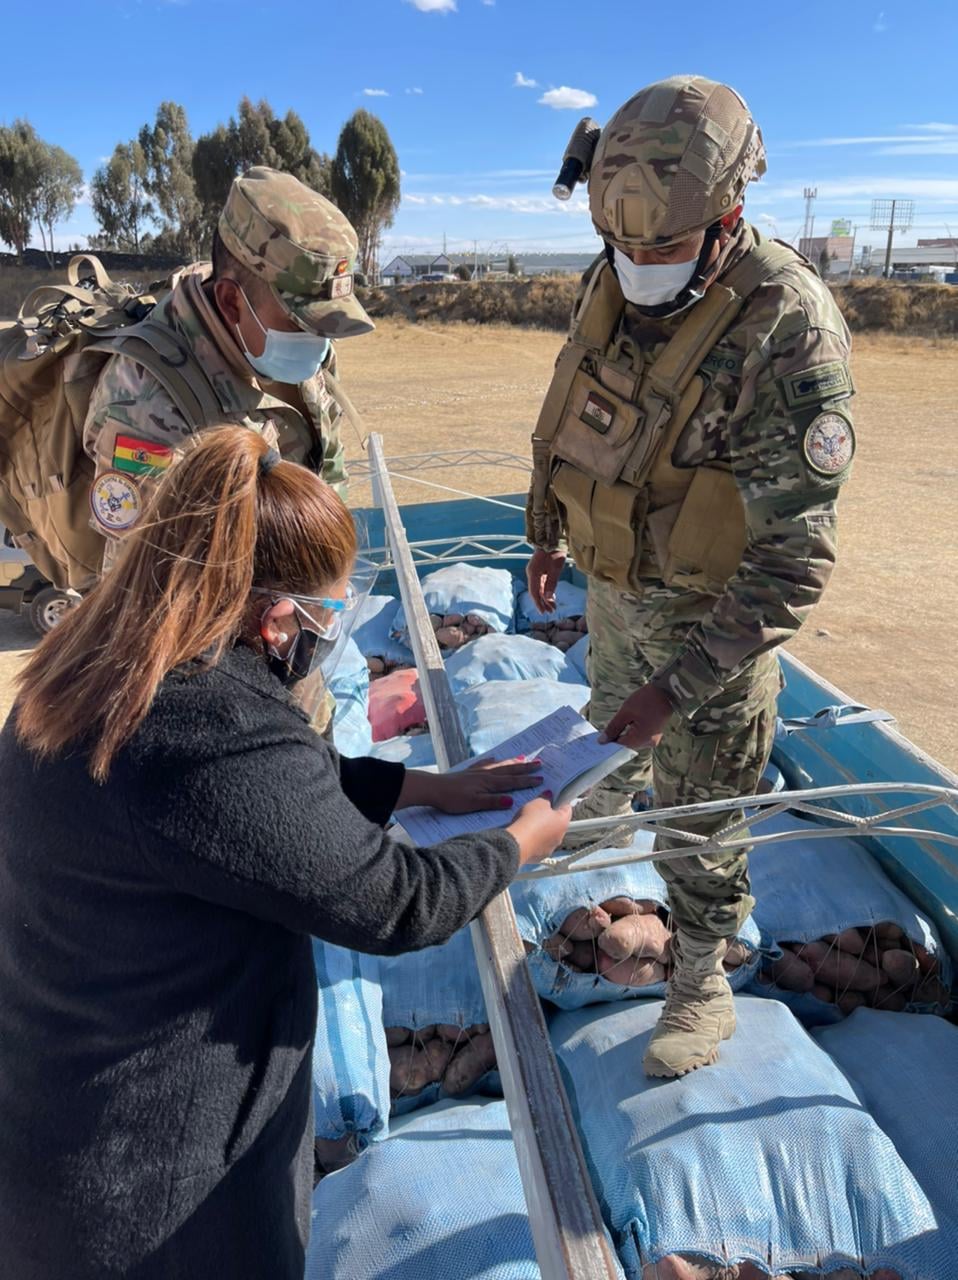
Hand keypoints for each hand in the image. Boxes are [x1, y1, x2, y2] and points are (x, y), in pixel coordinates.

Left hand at [397, 757, 543, 813]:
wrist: (433, 789)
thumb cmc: (453, 799)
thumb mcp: (474, 804)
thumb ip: (492, 802)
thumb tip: (511, 801)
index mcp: (489, 784)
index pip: (512, 782)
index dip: (527, 781)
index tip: (541, 779)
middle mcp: (486, 775)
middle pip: (509, 770)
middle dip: (525, 768)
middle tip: (539, 764)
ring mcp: (477, 772)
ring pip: (499, 765)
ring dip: (512, 762)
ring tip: (523, 758)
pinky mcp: (469, 772)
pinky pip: (485, 764)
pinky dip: (493, 761)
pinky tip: (495, 759)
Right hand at [507, 794, 572, 865]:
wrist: (517, 843)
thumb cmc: (530, 822)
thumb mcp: (538, 802)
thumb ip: (546, 798)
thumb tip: (549, 796)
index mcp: (564, 822)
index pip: (567, 809)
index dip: (560, 802)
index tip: (553, 800)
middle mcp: (560, 837)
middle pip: (557, 824)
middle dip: (549, 818)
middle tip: (537, 812)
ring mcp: (551, 848)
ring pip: (548, 836)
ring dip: (542, 831)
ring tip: (529, 826)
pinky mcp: (540, 856)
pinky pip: (539, 846)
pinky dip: (534, 842)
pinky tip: (526, 837)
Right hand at [526, 548, 565, 613]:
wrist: (552, 539)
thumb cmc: (554, 552)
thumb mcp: (555, 569)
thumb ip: (551, 584)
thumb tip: (548, 598)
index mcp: (533, 573)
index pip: (534, 592)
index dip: (539, 603)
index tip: (544, 612)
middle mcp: (531, 573)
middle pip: (535, 591)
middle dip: (542, 602)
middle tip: (550, 611)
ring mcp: (534, 571)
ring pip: (538, 588)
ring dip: (544, 597)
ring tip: (552, 606)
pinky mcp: (539, 569)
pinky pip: (540, 583)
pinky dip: (545, 590)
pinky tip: (550, 596)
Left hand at [600, 684, 674, 751]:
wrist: (667, 691)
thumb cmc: (645, 700)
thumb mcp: (625, 712)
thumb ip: (613, 728)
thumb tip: (602, 741)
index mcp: (640, 740)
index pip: (619, 746)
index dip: (608, 741)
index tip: (598, 736)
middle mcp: (648, 743)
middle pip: (626, 745)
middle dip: (616, 737)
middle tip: (605, 729)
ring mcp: (653, 739)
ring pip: (632, 740)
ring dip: (624, 734)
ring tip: (617, 723)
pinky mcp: (655, 734)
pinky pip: (639, 736)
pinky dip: (632, 731)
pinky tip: (627, 722)